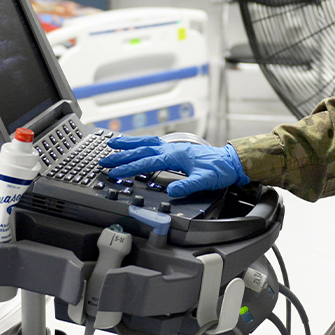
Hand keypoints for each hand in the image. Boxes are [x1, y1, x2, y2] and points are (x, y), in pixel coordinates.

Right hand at [99, 137, 248, 196]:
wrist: (230, 161)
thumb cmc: (219, 170)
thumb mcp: (205, 180)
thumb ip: (188, 185)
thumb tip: (172, 191)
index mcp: (174, 155)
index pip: (146, 162)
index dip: (129, 168)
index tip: (114, 173)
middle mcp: (171, 149)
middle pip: (141, 150)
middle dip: (121, 155)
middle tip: (104, 159)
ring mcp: (173, 147)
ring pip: (146, 143)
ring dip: (129, 144)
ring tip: (113, 143)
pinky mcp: (176, 149)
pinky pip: (153, 143)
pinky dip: (141, 142)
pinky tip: (136, 144)